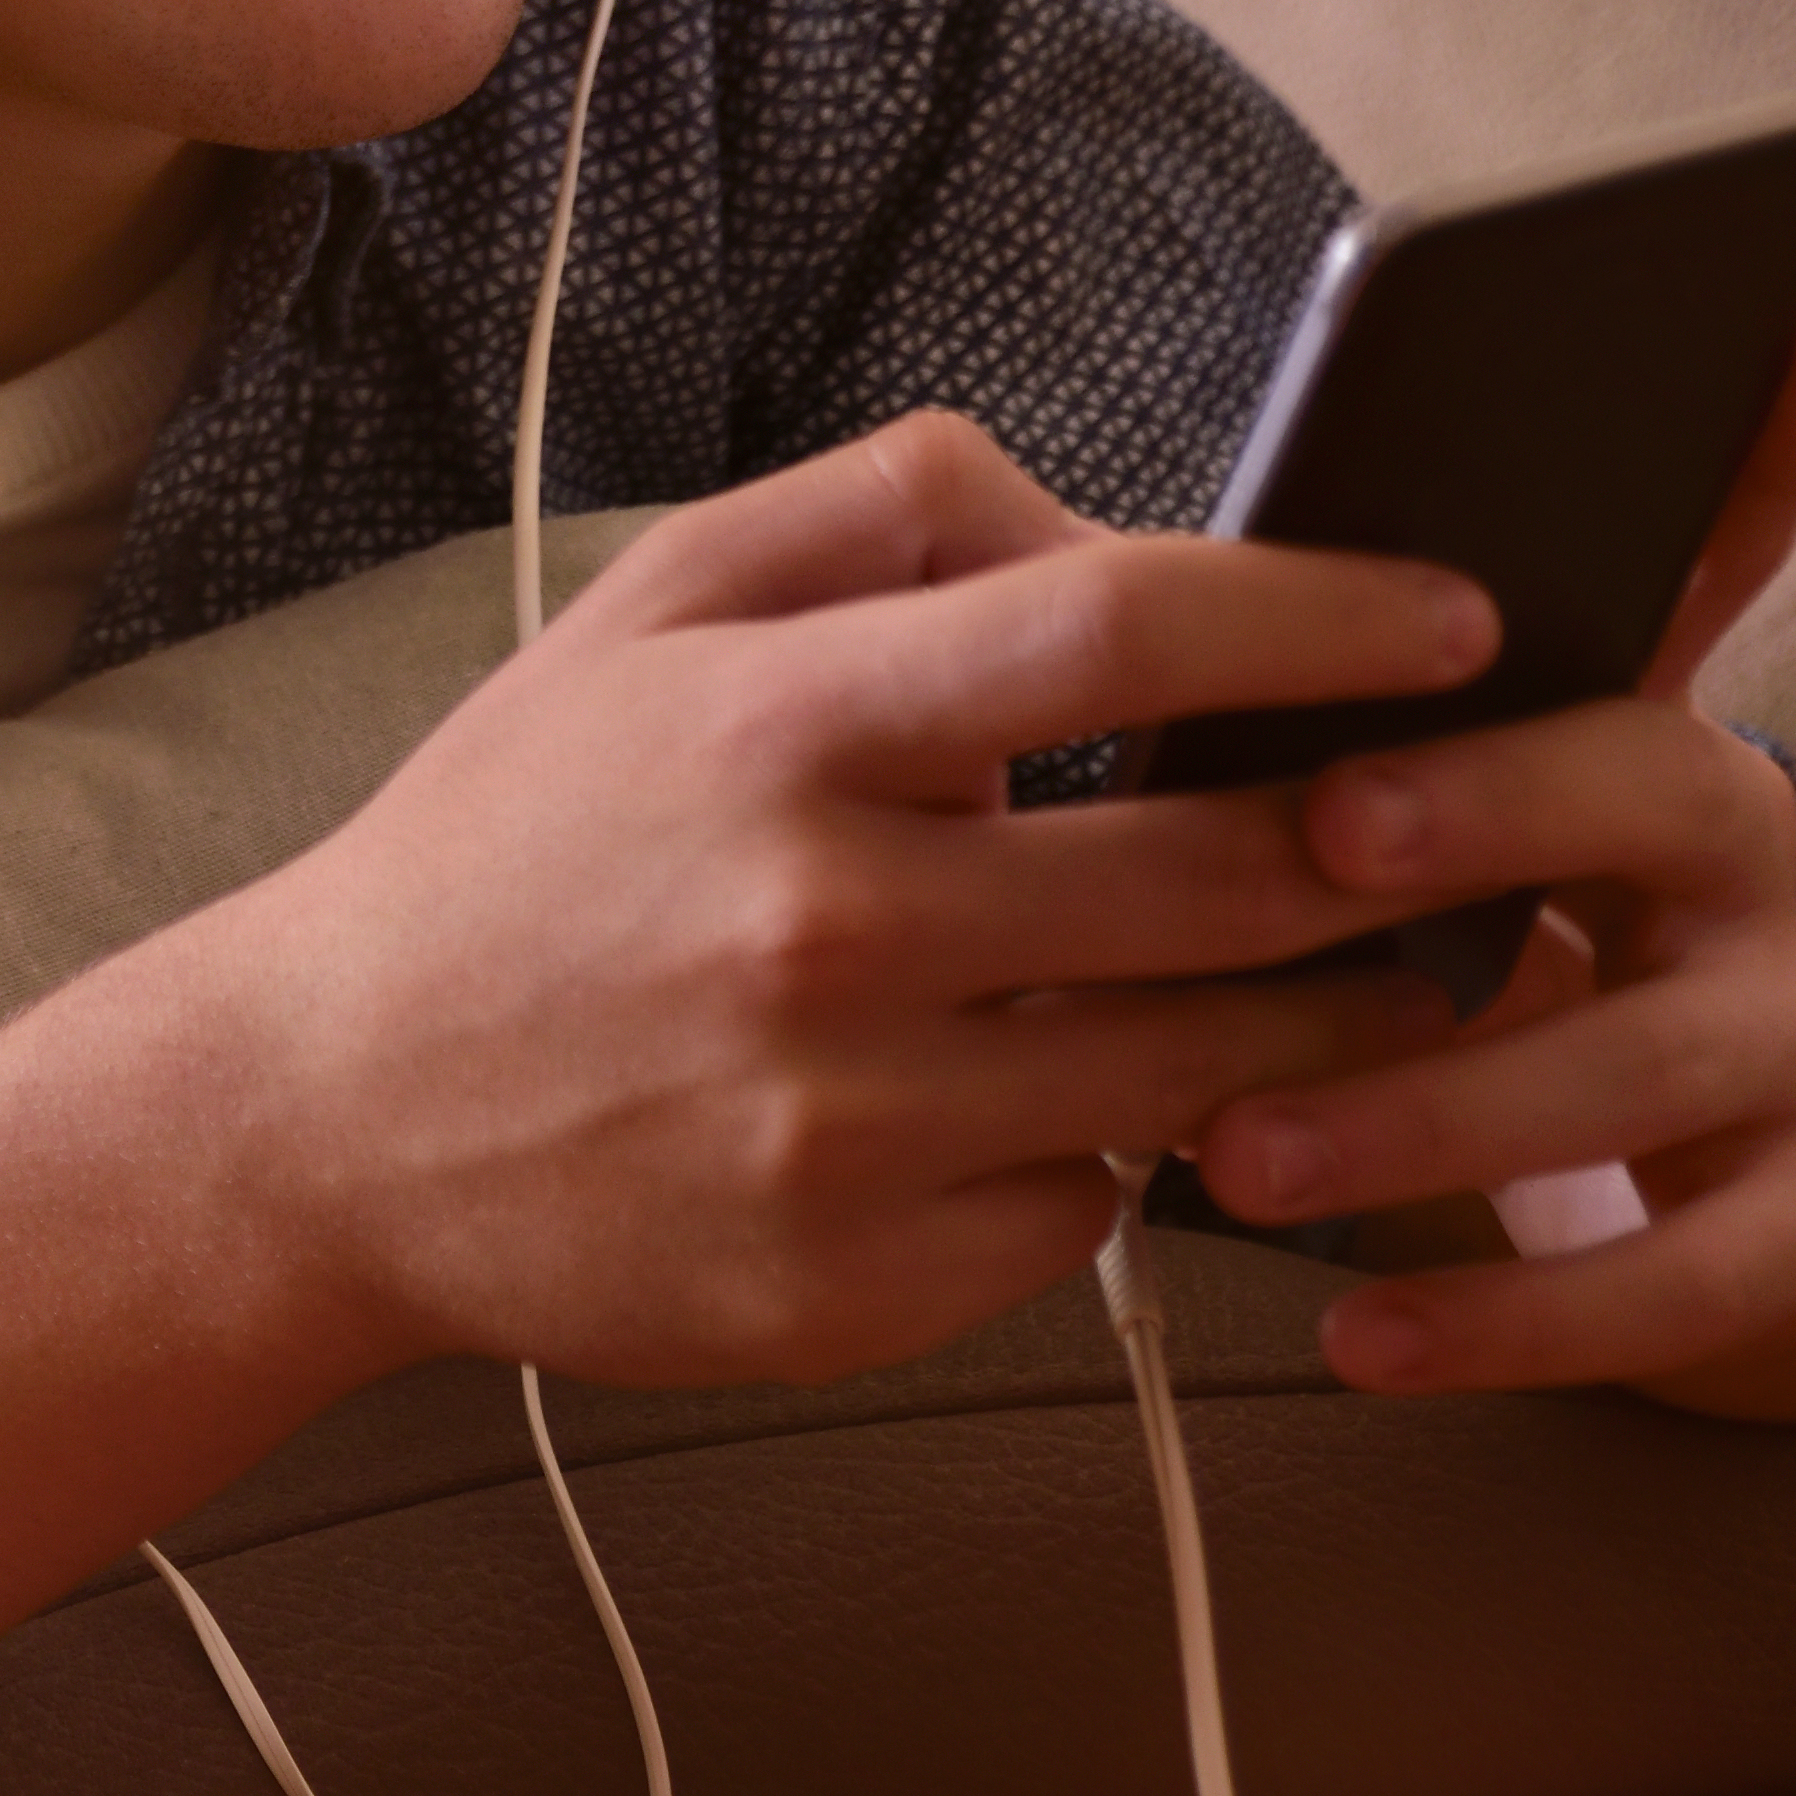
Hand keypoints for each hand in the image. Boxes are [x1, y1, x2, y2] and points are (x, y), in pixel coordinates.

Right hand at [173, 410, 1500, 1396]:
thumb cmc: (514, 847)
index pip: (1121, 630)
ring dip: (1330, 1017)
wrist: (320, 1117)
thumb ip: (891, 513)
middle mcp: (821, 924)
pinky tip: (1099, 1104)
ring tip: (1362, 971)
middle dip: (1397, 843)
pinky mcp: (858, 1282)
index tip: (1468, 621)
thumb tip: (1121, 530)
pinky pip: (1092, 1207)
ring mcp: (845, 1122)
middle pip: (1228, 871)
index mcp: (773, 728)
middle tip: (1476, 826)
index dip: (1329, 617)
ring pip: (1209, 1063)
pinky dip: (1126, 1152)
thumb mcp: (649, 613)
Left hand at [1178, 307, 1795, 1417]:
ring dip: (1433, 1108)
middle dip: (1490, 808)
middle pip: (1659, 784)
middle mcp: (1731, 851)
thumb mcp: (1383, 804)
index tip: (1446, 601)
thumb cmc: (1450, 935)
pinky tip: (1361, 1337)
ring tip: (1236, 1156)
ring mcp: (1785, 1033)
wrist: (1673, 1164)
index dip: (1664, 518)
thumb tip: (1054, 579)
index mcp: (1622, 713)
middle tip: (1322, 836)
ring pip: (1647, 1054)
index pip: (1678, 571)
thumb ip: (1274, 704)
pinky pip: (1690, 1274)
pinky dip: (1518, 1313)